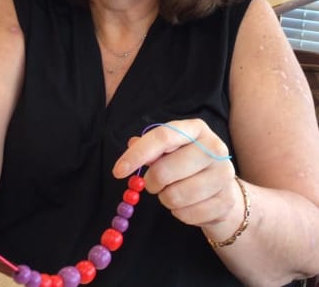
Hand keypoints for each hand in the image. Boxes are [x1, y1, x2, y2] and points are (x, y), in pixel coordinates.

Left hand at [113, 119, 238, 228]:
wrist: (222, 185)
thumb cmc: (187, 161)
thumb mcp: (170, 147)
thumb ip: (150, 145)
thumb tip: (132, 144)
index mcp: (196, 129)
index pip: (162, 137)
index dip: (136, 155)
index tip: (117, 171)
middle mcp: (214, 148)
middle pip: (165, 170)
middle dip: (151, 182)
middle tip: (153, 184)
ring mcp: (223, 175)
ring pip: (175, 196)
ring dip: (166, 198)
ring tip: (172, 192)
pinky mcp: (226, 201)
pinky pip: (187, 214)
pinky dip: (179, 213)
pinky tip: (186, 204)